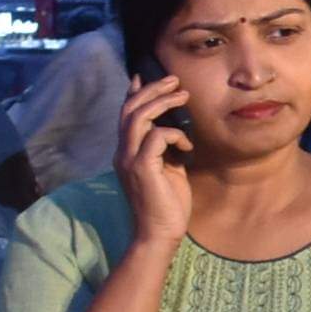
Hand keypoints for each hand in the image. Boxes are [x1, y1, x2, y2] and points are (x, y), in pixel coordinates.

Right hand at [115, 77, 195, 253]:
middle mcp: (123, 153)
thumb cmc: (167, 204)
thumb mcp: (168, 169)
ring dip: (162, 102)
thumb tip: (173, 129)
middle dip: (152, 90)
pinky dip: (174, 134)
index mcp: (127, 152)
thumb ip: (165, 149)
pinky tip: (187, 146)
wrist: (160, 234)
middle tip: (174, 81)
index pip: (125, 115)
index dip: (134, 94)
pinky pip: (156, 137)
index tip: (143, 77)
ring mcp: (129, 160)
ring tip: (183, 95)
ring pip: (138, 117)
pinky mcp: (142, 168)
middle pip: (130, 109)